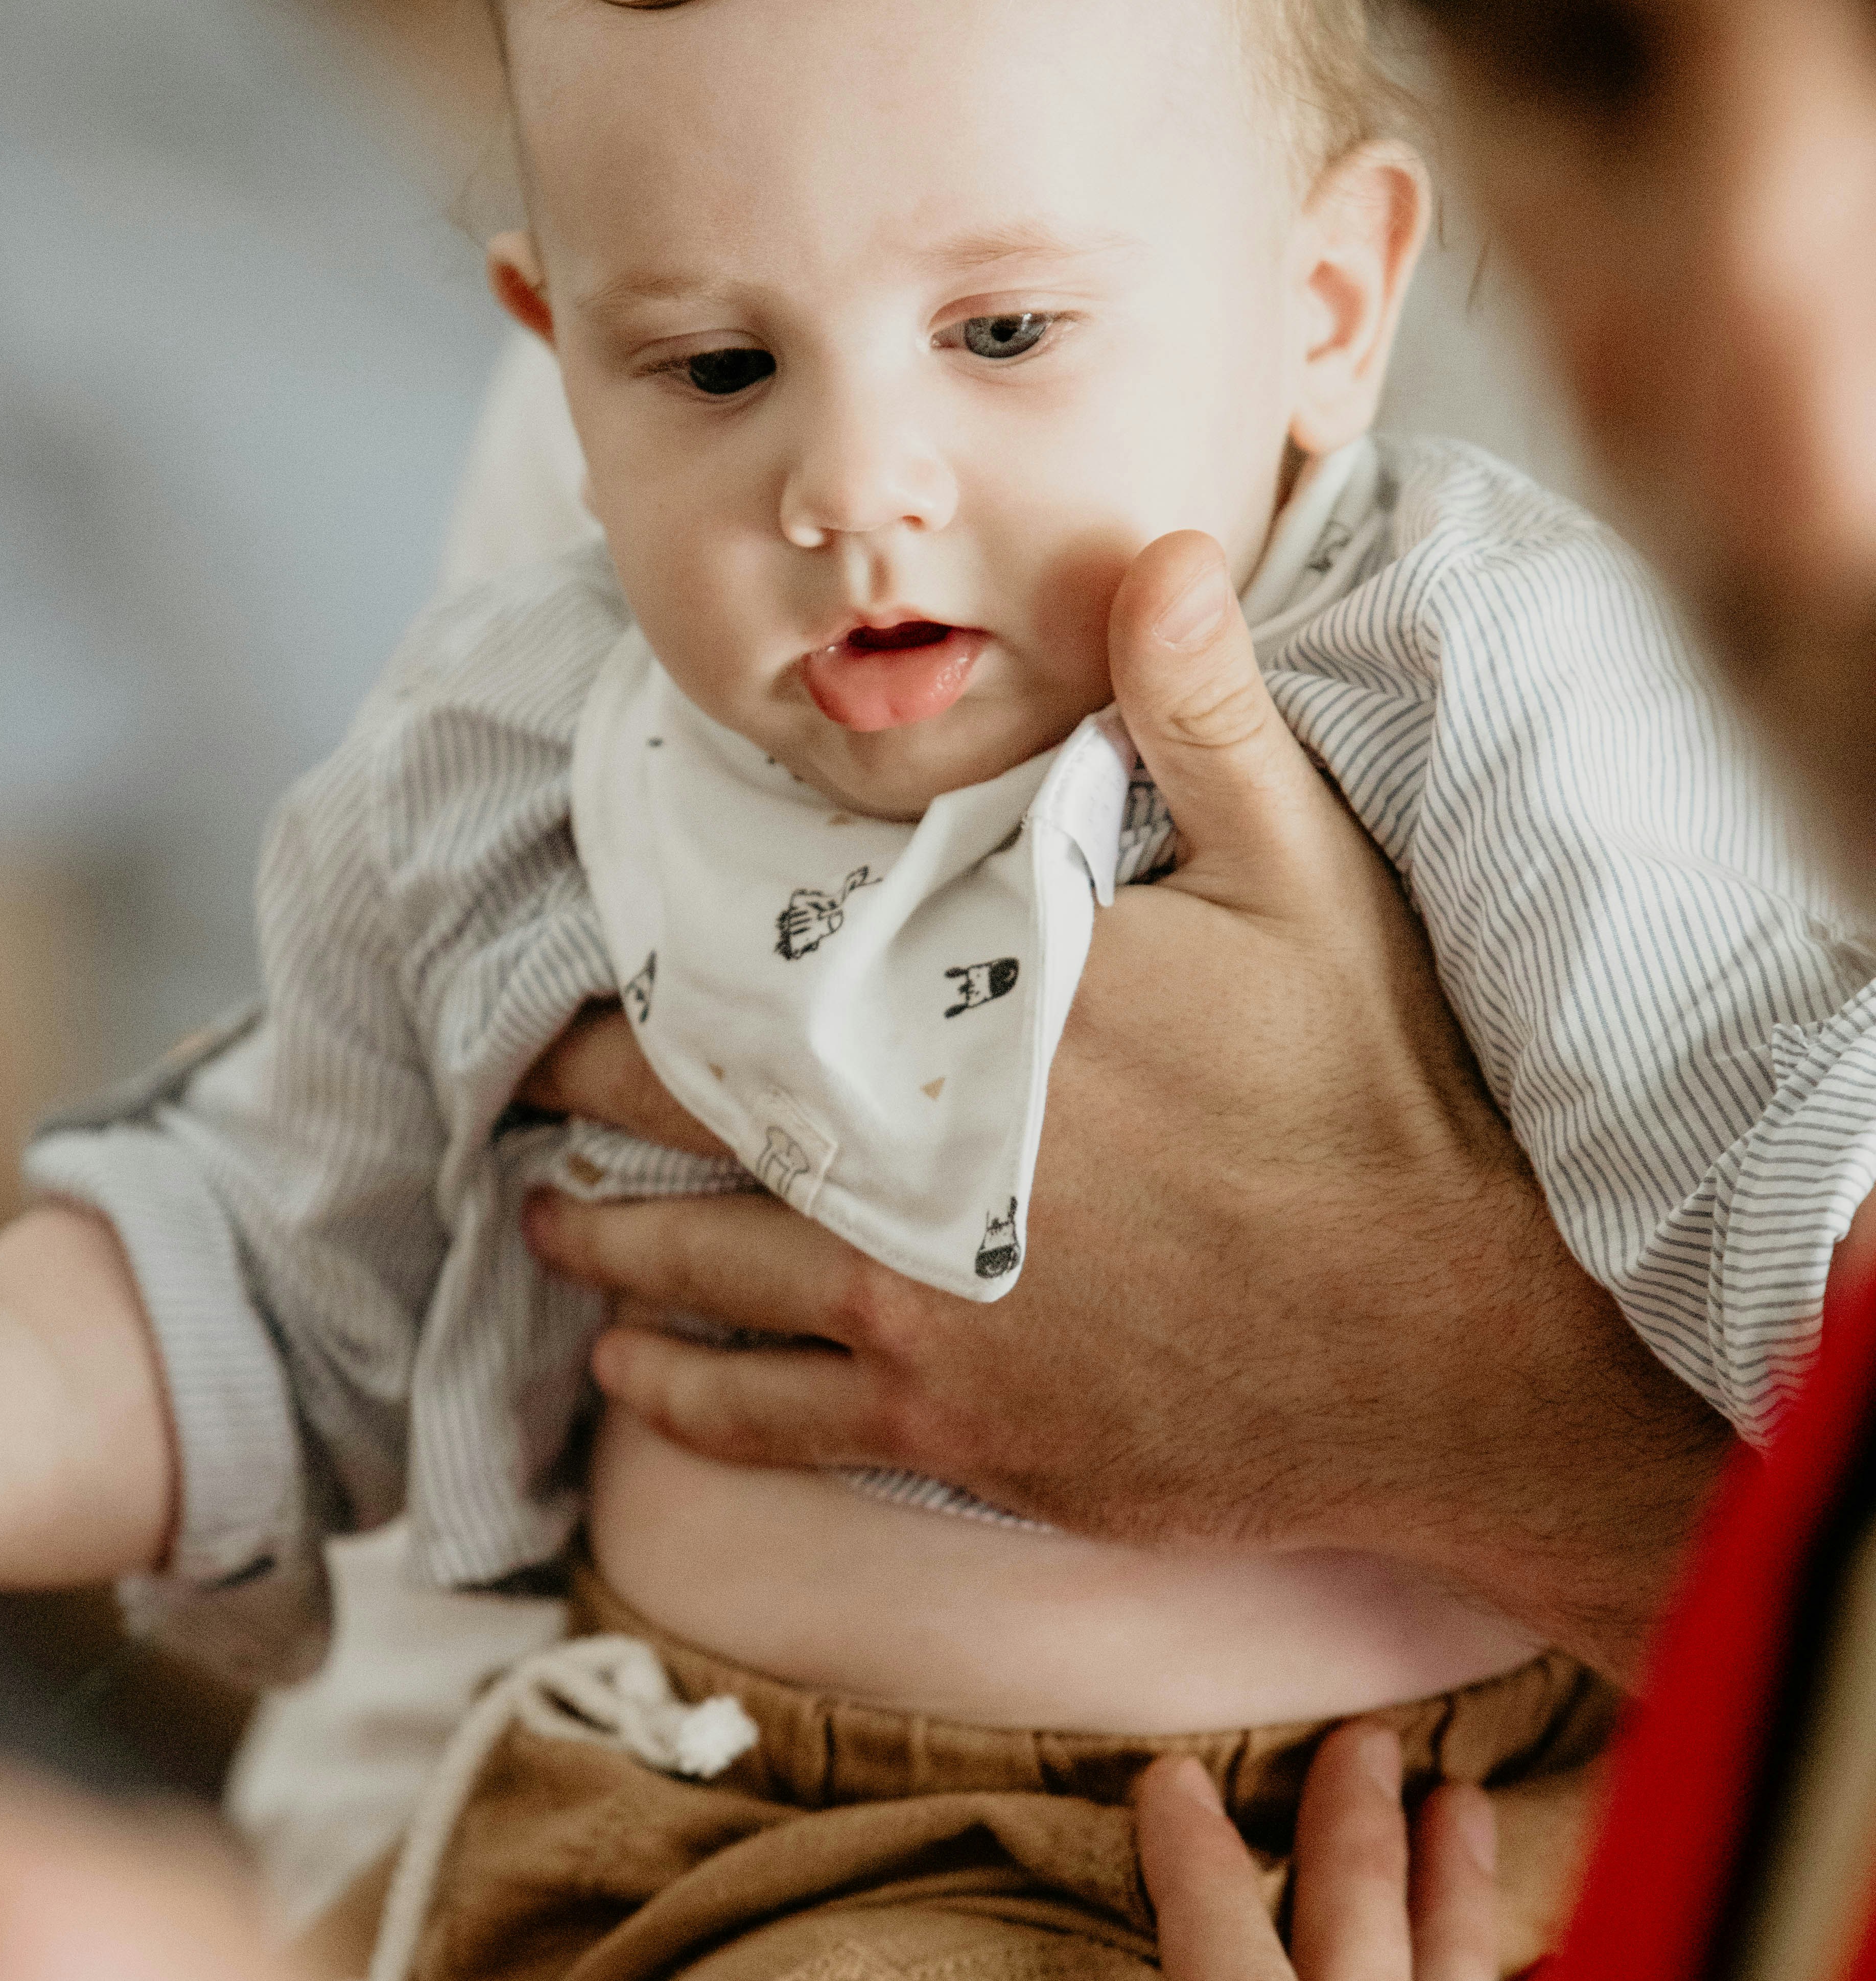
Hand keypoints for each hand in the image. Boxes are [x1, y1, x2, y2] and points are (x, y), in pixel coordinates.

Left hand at [524, 532, 1726, 1679]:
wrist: (1453, 1356)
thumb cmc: (1385, 1109)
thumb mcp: (1312, 881)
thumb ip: (1207, 715)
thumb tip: (1159, 548)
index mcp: (979, 1022)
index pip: (760, 976)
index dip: (657, 962)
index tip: (591, 941)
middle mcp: (917, 1173)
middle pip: (698, 1122)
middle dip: (599, 1089)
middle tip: (527, 1066)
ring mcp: (926, 1319)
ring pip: (701, 1277)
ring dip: (609, 1239)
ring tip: (548, 1212)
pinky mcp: (957, 1432)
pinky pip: (765, 1422)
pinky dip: (679, 1396)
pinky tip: (630, 1373)